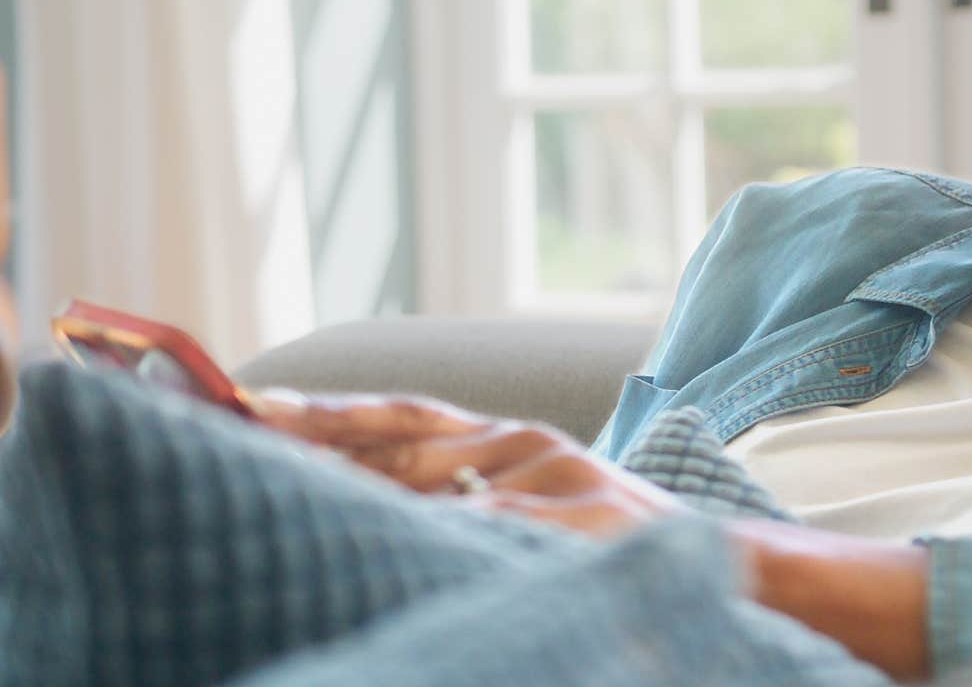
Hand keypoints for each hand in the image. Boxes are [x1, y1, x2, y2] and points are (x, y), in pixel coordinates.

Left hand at [252, 390, 688, 538]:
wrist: (736, 570)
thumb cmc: (611, 548)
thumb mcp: (527, 514)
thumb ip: (453, 503)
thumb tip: (340, 500)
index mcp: (501, 443)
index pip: (393, 418)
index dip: (317, 412)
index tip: (235, 401)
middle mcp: (523, 446)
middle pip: (400, 433)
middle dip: (314, 428)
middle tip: (234, 417)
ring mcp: (559, 479)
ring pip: (442, 474)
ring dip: (361, 468)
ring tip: (284, 462)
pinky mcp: (591, 522)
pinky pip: (508, 524)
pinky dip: (455, 525)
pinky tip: (400, 529)